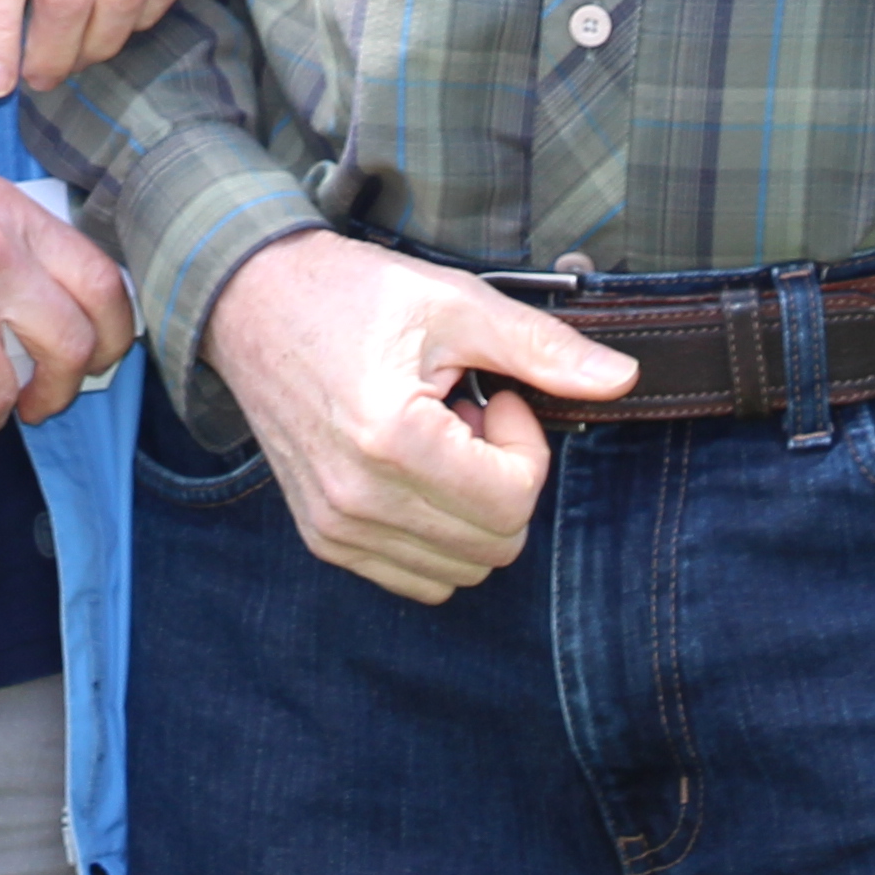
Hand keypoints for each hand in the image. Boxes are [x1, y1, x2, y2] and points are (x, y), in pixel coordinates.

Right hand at [200, 231, 635, 602]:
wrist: (251, 302)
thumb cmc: (352, 295)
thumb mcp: (456, 304)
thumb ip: (543, 349)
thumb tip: (623, 379)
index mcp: (392, 440)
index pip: (514, 500)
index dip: (525, 445)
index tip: (496, 397)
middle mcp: (358, 499)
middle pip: (497, 545)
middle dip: (503, 481)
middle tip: (468, 416)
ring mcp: (336, 526)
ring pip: (463, 571)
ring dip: (470, 511)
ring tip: (437, 441)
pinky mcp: (324, 538)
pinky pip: (418, 578)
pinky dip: (437, 537)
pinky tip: (414, 471)